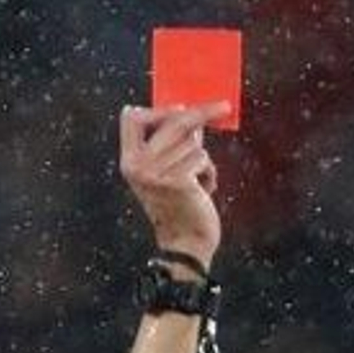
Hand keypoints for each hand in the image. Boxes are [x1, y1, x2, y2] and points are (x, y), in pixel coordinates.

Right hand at [119, 106, 221, 268]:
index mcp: (129, 161)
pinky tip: (202, 190)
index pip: (132, 118)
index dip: (158, 109)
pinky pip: (202, 158)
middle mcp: (138, 166)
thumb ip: (171, 143)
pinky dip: (209, 172)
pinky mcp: (178, 181)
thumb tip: (190, 112)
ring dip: (202, 160)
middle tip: (224, 107)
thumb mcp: (166, 171)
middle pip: (172, 120)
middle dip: (201, 112)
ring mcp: (156, 174)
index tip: (180, 107)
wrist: (185, 245)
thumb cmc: (180, 207)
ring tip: (197, 182)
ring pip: (193, 142)